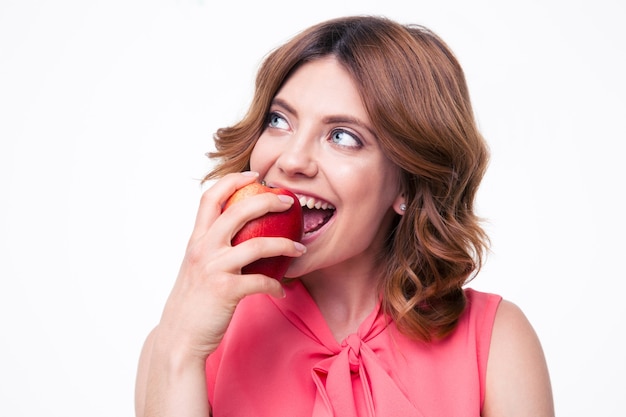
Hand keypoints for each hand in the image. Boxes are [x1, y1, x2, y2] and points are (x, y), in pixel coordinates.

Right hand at [155, 171, 305, 359]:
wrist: (179, 338)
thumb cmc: (192, 303)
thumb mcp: (197, 267)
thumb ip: (212, 248)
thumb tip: (238, 237)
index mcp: (196, 240)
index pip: (210, 197)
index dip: (232, 181)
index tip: (254, 175)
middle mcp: (203, 248)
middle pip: (238, 210)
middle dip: (267, 201)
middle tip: (287, 201)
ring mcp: (214, 268)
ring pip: (258, 244)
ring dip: (285, 245)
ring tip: (300, 249)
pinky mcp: (226, 290)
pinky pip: (262, 280)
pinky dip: (277, 284)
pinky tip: (282, 289)